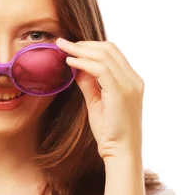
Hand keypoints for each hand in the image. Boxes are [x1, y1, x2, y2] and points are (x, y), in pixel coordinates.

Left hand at [56, 38, 144, 159]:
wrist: (121, 152)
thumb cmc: (109, 131)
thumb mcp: (97, 103)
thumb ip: (89, 84)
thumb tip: (76, 68)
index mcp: (130, 81)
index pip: (112, 53)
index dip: (90, 46)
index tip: (70, 46)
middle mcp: (133, 80)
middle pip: (109, 49)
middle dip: (83, 43)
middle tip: (62, 42)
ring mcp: (129, 85)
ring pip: (104, 55)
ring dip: (80, 49)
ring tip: (62, 48)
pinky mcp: (120, 92)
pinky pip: (101, 69)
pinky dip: (84, 62)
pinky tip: (70, 62)